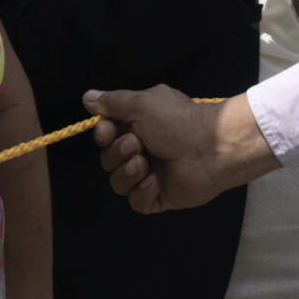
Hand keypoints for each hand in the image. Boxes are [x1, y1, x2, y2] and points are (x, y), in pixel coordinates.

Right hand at [87, 87, 265, 213]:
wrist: (211, 148)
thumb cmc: (178, 121)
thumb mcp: (143, 103)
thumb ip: (113, 102)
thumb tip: (87, 96)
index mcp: (139, 125)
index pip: (106, 135)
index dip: (103, 135)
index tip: (107, 131)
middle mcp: (143, 149)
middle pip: (108, 160)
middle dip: (117, 153)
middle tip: (136, 145)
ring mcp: (150, 174)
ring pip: (118, 182)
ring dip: (127, 173)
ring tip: (144, 164)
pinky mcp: (160, 196)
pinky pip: (137, 202)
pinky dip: (142, 193)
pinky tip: (154, 182)